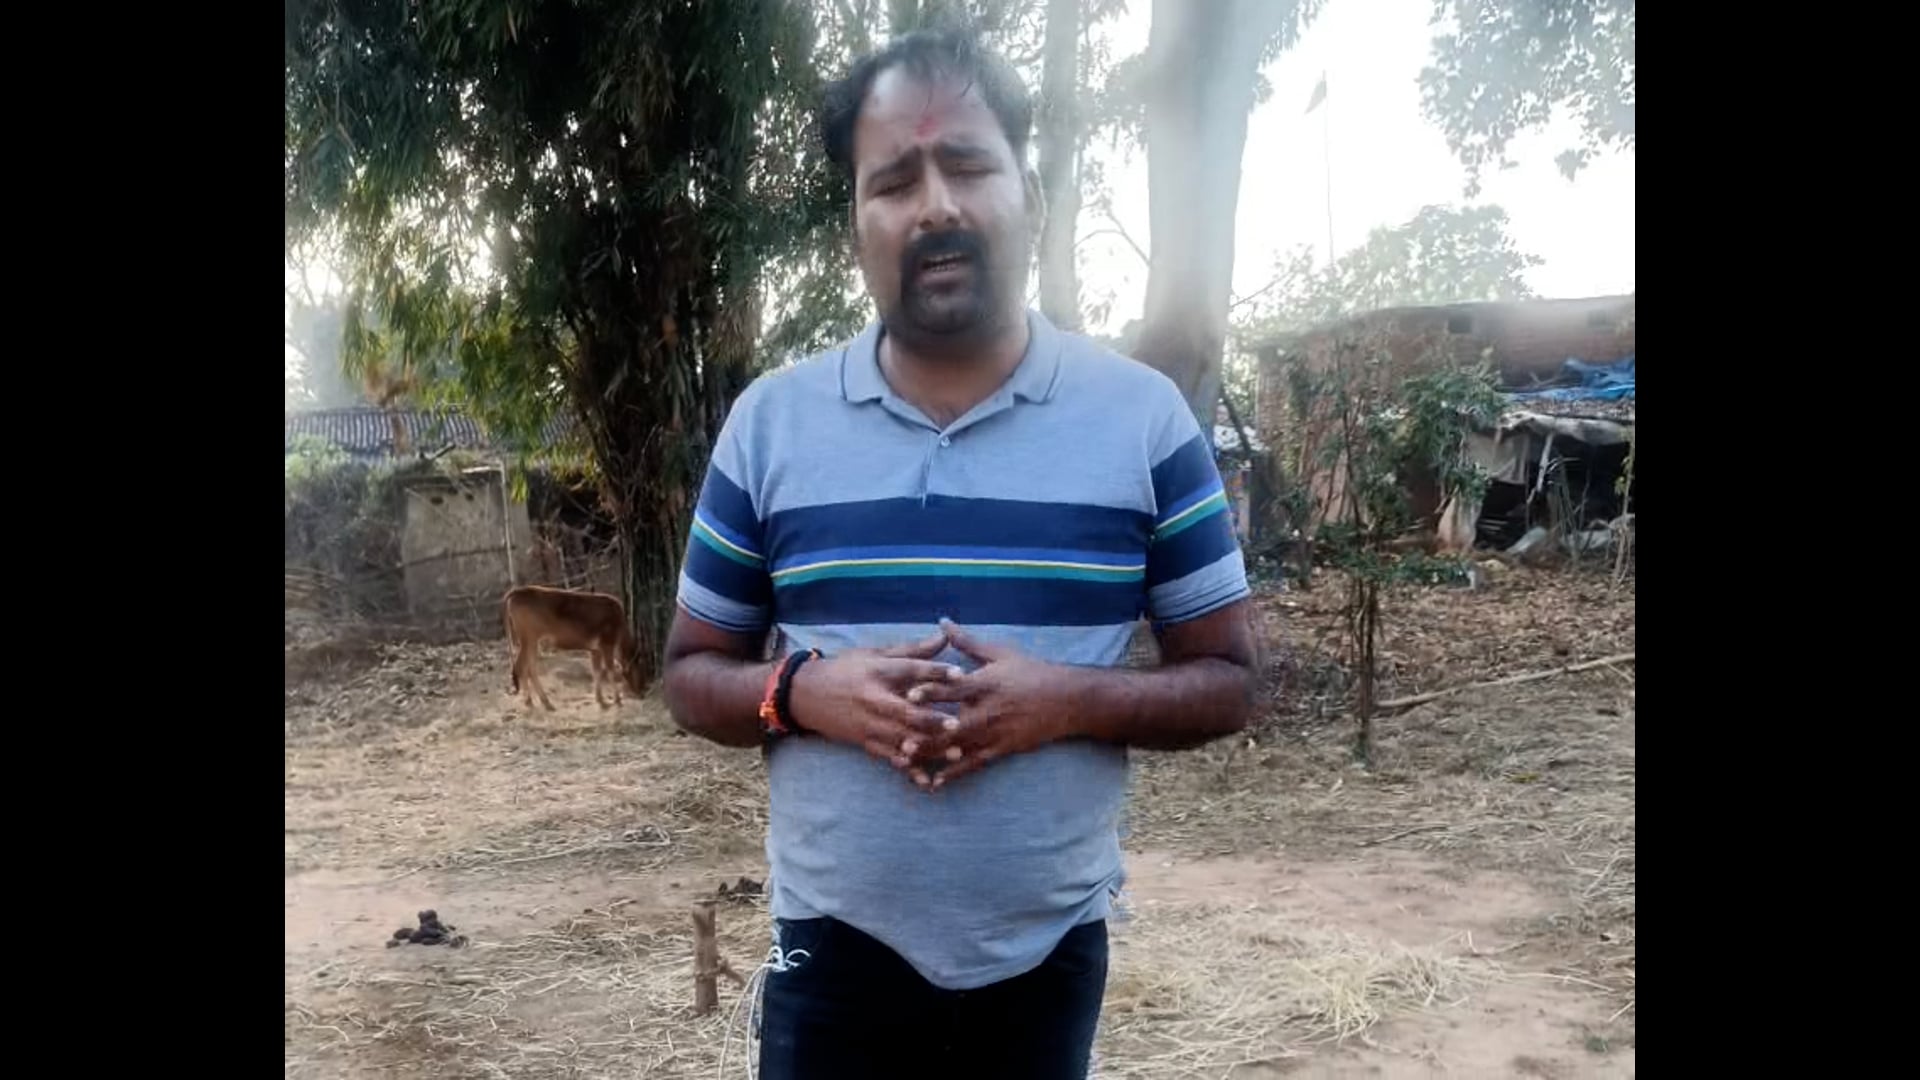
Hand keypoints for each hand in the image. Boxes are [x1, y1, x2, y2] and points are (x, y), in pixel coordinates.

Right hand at [786, 632, 962, 779]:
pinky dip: (908, 769)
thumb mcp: (876, 654)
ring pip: (901, 738)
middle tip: (957, 724)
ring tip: (955, 753)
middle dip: (932, 719)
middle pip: (905, 711)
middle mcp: (873, 699)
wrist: (805, 694)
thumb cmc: (846, 669)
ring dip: (929, 748)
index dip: (935, 671)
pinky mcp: (865, 742)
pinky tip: (927, 780)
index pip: (910, 670)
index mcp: (878, 672)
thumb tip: (944, 636)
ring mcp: (868, 724)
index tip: (961, 674)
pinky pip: (889, 757)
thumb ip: (912, 650)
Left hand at [907, 619, 1076, 789]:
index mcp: (986, 683)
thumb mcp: (1000, 653)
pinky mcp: (1001, 749)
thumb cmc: (1031, 672)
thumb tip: (943, 621)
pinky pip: (973, 764)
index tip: (908, 694)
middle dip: (925, 732)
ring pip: (958, 747)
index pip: (954, 688)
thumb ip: (967, 642)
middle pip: (951, 723)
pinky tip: (933, 782)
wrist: (1067, 700)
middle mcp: (988, 710)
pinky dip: (953, 774)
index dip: (931, 691)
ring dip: (932, 755)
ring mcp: (995, 732)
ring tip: (906, 762)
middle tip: (898, 738)